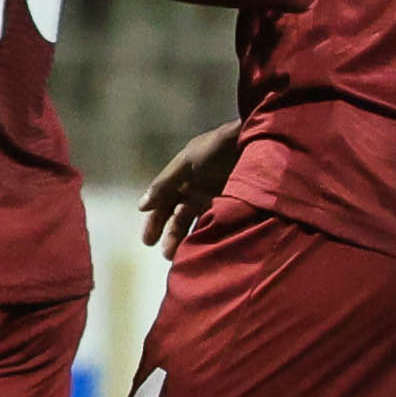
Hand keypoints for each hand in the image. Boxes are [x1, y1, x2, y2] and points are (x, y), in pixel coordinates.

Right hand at [136, 120, 244, 252]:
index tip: (147, 241)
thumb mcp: (186, 163)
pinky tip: (204, 246)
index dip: (155, 222)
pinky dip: (208, 235)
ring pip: (197, 224)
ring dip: (188, 239)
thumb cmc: (217, 149)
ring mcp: (216, 199)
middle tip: (166, 254)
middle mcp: (196, 191)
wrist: (254, 141)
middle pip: (179, 218)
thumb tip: (141, 207)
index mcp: (182, 179)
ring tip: (184, 256)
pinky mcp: (234, 206)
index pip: (163, 205)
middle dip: (171, 235)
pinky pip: (217, 224)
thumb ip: (164, 184)